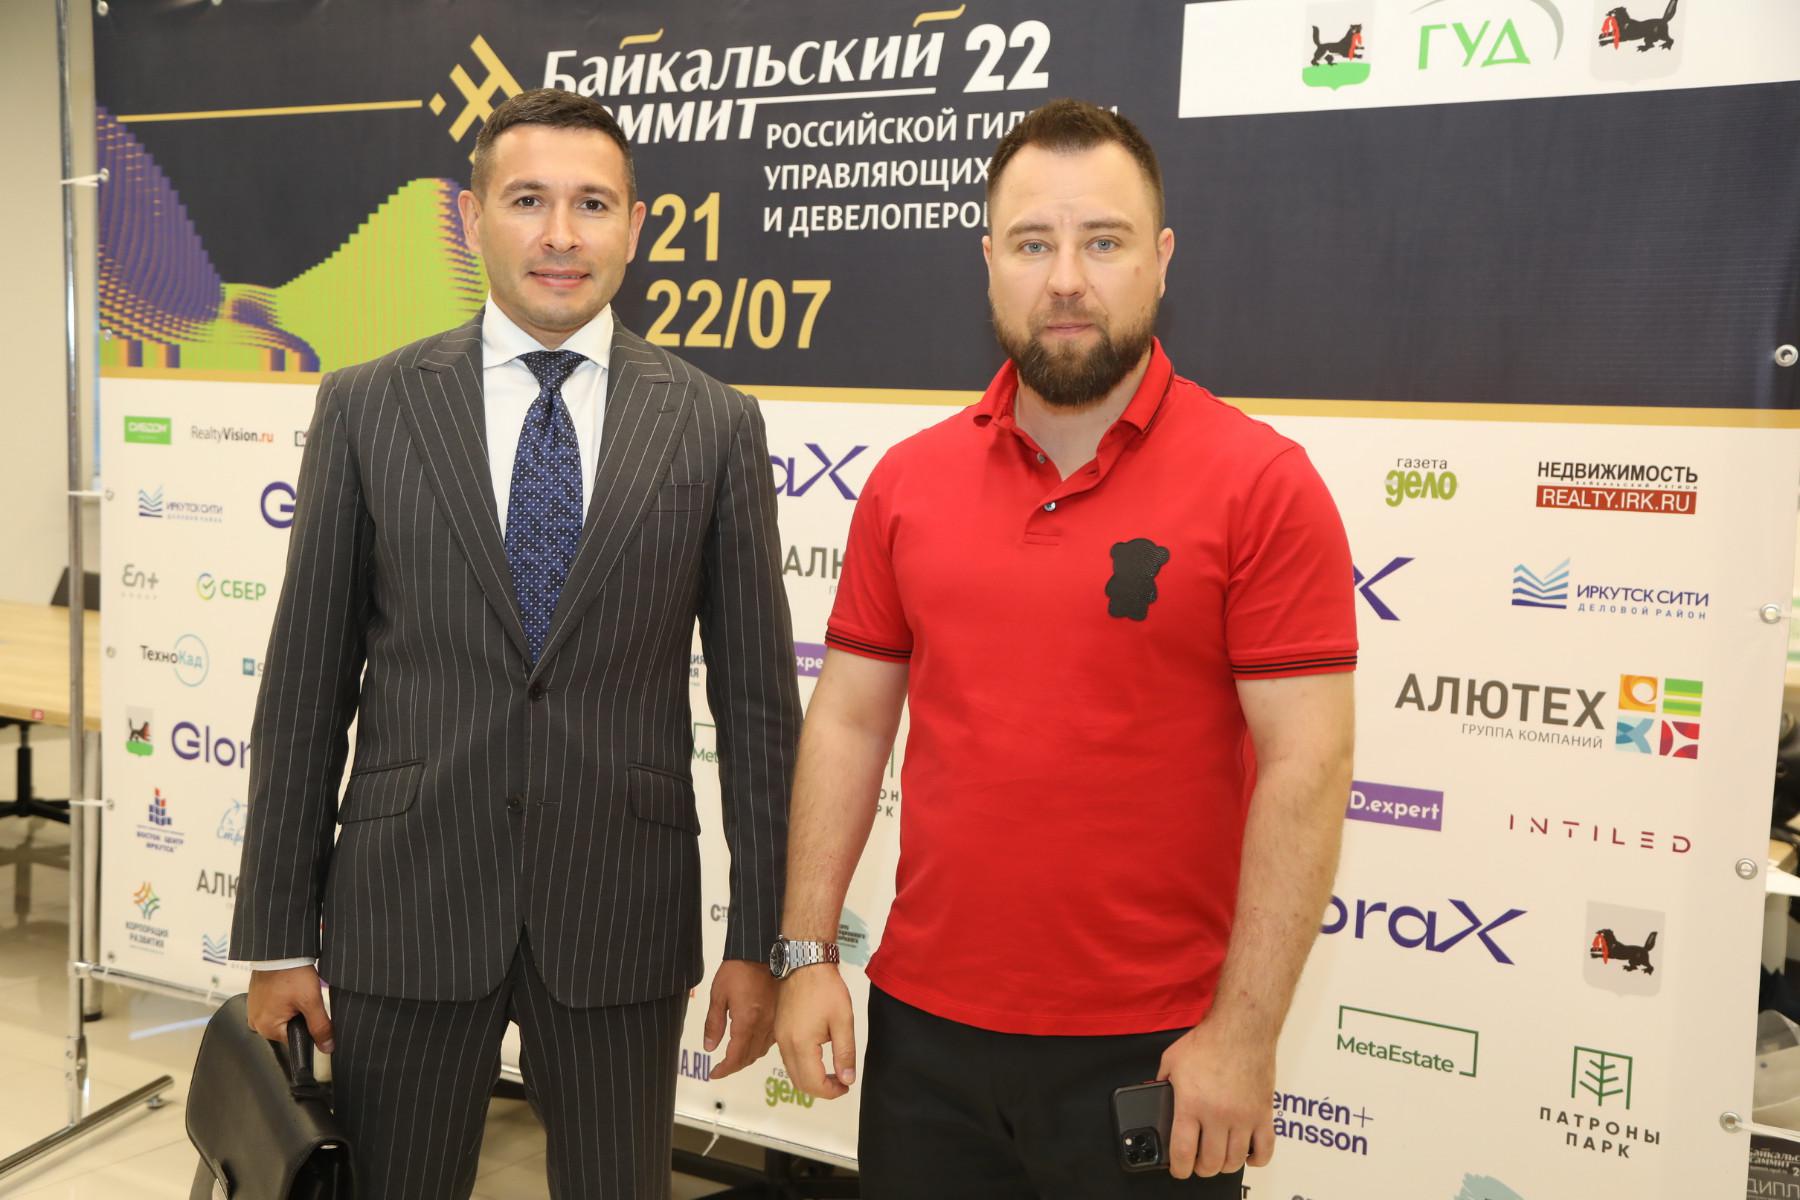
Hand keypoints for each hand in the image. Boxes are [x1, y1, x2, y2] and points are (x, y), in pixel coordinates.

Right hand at [247, 965, 333, 1052]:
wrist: (280, 950)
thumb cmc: (291, 973)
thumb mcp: (311, 1001)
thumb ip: (320, 1027)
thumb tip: (327, 1047)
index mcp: (266, 1028)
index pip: (295, 1039)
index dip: (308, 1026)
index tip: (309, 1009)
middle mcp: (255, 1022)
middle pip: (288, 1028)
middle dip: (298, 1014)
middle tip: (300, 996)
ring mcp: (254, 1009)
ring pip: (282, 1016)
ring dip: (291, 1005)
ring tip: (293, 990)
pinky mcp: (256, 999)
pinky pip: (274, 1006)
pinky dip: (283, 998)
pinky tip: (287, 987)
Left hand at [704, 960, 777, 1079]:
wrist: (761, 951)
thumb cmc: (739, 968)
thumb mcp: (718, 994)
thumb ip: (713, 1024)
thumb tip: (709, 1047)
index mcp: (747, 1021)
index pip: (735, 1057)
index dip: (723, 1069)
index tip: (714, 1073)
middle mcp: (764, 1025)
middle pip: (749, 1057)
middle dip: (733, 1066)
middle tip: (721, 1068)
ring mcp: (775, 1021)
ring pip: (762, 1051)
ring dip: (747, 1058)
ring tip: (734, 1058)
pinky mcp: (781, 1015)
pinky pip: (771, 1040)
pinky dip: (759, 1047)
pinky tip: (752, 1043)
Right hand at [773, 964, 854, 1098]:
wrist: (805, 964)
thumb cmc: (825, 989)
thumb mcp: (843, 1021)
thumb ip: (845, 1053)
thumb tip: (847, 1079)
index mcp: (801, 1045)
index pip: (813, 1083)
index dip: (831, 1092)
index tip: (846, 1086)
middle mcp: (785, 1045)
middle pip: (800, 1083)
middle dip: (821, 1089)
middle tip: (841, 1083)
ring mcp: (780, 1038)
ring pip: (792, 1072)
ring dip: (811, 1079)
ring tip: (832, 1072)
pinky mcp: (779, 1031)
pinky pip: (788, 1059)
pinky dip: (803, 1068)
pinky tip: (819, 1058)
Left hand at [1156, 1019, 1275, 1179]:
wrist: (1242, 1027)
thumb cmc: (1207, 1041)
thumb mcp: (1172, 1060)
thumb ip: (1161, 1082)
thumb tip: (1155, 1097)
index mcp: (1192, 1103)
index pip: (1183, 1152)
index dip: (1179, 1169)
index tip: (1178, 1170)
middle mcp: (1218, 1114)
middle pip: (1210, 1162)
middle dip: (1201, 1168)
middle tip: (1197, 1162)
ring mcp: (1244, 1116)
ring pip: (1235, 1161)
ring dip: (1224, 1165)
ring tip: (1218, 1157)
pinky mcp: (1264, 1113)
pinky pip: (1265, 1150)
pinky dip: (1256, 1159)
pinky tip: (1247, 1154)